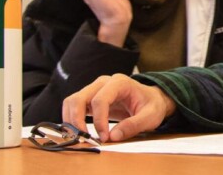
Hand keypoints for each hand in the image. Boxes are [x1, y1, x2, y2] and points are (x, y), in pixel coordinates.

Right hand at [62, 74, 176, 142]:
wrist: (151, 100)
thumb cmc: (152, 105)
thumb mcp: (150, 116)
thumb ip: (134, 125)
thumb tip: (113, 137)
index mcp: (120, 83)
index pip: (100, 100)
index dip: (99, 120)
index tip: (104, 137)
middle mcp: (104, 83)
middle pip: (79, 98)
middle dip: (77, 120)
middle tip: (85, 139)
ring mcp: (95, 89)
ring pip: (72, 101)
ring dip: (71, 121)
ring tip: (81, 137)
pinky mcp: (90, 98)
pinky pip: (74, 106)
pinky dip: (72, 120)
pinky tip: (79, 132)